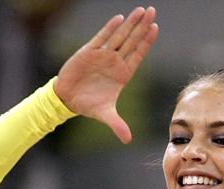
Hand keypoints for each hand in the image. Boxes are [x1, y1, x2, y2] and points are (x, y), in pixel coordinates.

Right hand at [53, 6, 158, 143]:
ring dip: (130, 23)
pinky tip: (120, 19)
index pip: (138, 54)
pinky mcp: (88, 52)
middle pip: (132, 41)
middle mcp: (115, 62)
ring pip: (120, 36)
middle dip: (142, 26)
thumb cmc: (88, 104)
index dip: (147, 42)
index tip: (156, 29)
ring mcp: (103, 55)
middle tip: (152, 11)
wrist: (67, 99)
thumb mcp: (105, 115)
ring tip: (141, 10)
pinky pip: (102, 38)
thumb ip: (117, 125)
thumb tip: (128, 140)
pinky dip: (110, 29)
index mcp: (122, 74)